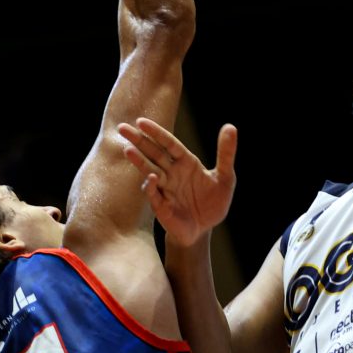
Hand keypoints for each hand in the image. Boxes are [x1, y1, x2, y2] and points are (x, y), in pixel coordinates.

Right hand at [117, 118, 237, 244]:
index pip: (169, 144)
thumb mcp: (225, 177)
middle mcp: (172, 173)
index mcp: (185, 163)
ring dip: (139, 161)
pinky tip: (150, 178)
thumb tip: (231, 127)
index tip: (141, 121)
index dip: (156, 133)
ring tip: (128, 150)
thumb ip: (226, 153)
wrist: (204, 230)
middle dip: (139, 141)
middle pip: (153, 154)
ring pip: (149, 171)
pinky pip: (154, 195)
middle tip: (122, 128)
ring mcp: (164, 189)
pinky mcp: (161, 207)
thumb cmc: (213, 202)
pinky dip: (151, 187)